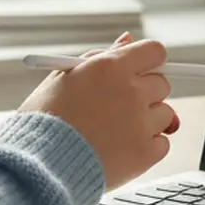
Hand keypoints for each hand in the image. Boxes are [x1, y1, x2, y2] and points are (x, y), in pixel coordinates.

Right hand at [17, 33, 178, 190]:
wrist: (38, 164)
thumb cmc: (45, 118)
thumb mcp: (66, 76)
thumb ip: (101, 56)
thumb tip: (127, 40)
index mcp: (111, 66)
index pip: (154, 52)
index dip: (149, 61)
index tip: (143, 71)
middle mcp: (131, 91)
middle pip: (162, 84)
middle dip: (146, 92)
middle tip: (119, 106)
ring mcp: (141, 123)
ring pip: (165, 115)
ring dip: (148, 121)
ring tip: (114, 132)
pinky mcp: (146, 153)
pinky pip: (162, 143)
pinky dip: (147, 147)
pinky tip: (120, 149)